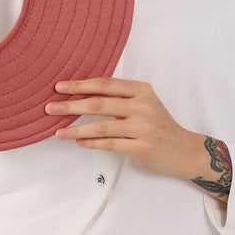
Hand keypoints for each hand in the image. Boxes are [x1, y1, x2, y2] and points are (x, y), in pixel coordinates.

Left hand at [45, 77, 203, 180]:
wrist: (184, 150)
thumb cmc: (158, 125)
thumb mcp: (144, 103)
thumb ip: (120, 97)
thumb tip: (84, 94)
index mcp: (141, 89)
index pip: (104, 84)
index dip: (80, 84)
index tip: (59, 86)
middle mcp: (142, 105)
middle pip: (98, 103)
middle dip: (71, 105)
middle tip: (49, 107)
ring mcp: (143, 126)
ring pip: (101, 126)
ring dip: (75, 130)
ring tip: (58, 132)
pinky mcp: (142, 147)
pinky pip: (110, 144)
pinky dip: (91, 143)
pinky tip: (78, 143)